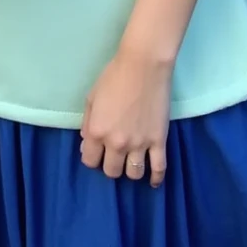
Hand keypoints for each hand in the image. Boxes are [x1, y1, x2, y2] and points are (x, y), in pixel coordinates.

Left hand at [80, 46, 171, 186]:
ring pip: (134, 173)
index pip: (90, 161)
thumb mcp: (91, 97)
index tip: (97, 152)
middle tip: (114, 155)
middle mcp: (116, 143)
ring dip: (130, 170)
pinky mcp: (159, 141)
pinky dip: (156, 178)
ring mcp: (140, 144)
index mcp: (97, 131)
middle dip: (110, 165)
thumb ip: (87, 123)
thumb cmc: (114, 76)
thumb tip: (86, 143)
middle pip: (112, 171)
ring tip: (131, 161)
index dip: (92, 158)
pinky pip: (159, 168)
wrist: (143, 66)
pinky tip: (153, 180)